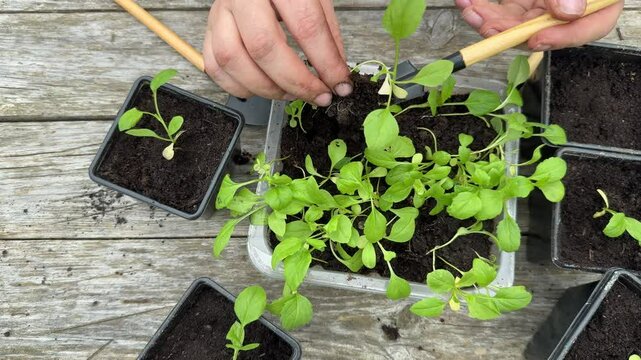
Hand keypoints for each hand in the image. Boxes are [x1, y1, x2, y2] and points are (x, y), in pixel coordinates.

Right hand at [203, 0, 351, 106]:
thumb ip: (327, 34)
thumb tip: (335, 74)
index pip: (306, 26)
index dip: (326, 63)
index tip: (339, 84)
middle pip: (264, 47)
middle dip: (296, 82)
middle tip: (317, 95)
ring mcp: (220, 12)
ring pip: (233, 60)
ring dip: (266, 88)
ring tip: (290, 93)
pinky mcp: (209, 28)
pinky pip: (215, 67)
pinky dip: (239, 87)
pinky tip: (261, 88)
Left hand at [456, 0, 623, 50]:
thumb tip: (568, 12)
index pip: (591, 26)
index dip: (564, 37)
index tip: (537, 39)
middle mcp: (571, 7)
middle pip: (545, 29)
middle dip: (512, 31)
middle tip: (490, 26)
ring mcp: (546, 5)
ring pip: (518, 23)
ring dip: (491, 19)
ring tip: (471, 10)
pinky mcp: (525, 0)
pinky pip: (504, 9)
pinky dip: (484, 6)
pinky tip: (467, 1)